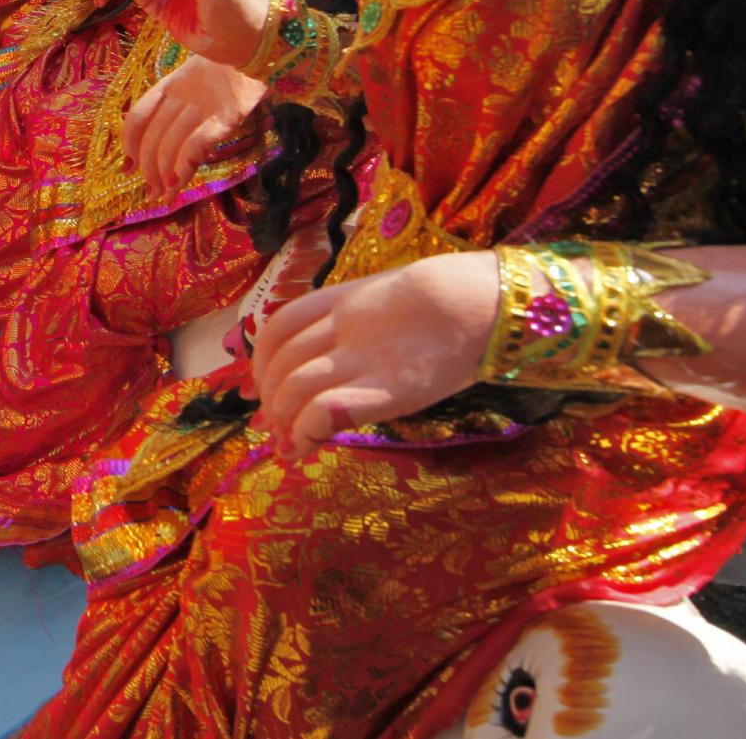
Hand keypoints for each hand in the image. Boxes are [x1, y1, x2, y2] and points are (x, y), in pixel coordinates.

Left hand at [125, 55, 266, 195]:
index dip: (129, 145)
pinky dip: (183, 167)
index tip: (127, 169)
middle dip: (148, 170)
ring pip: (169, 146)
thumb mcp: (200, 80)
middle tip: (152, 192)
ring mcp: (203, 106)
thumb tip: (156, 136)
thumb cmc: (233, 67)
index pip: (136, 118)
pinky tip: (177, 184)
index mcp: (170, 85)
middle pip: (152, 138)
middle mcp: (181, 95)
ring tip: (164, 196)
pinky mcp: (227, 117)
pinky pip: (196, 145)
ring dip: (163, 177)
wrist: (264, 45)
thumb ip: (181, 104)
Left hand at [246, 251, 500, 459]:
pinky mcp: (388, 388)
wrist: (488, 300)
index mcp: (344, 299)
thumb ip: (362, 323)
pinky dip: (305, 430)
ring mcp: (364, 356)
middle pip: (282, 359)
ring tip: (285, 443)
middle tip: (270, 427)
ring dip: (281, 419)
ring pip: (295, 384)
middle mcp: (344, 326)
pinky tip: (303, 447)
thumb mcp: (396, 302)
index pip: (280, 326)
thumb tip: (336, 363)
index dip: (260, 360)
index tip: (257, 391)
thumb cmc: (456, 303)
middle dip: (268, 397)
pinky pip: (326, 407)